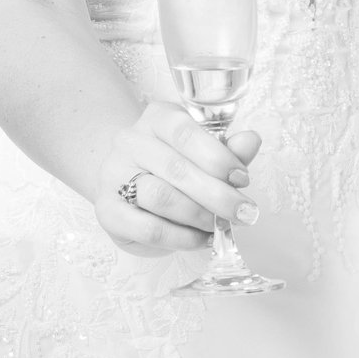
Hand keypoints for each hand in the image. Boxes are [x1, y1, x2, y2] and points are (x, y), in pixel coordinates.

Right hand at [95, 99, 261, 256]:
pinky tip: (200, 239)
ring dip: (200, 216)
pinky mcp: (107, 211)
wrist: (129, 187)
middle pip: (176, 169)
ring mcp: (113, 175)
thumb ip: (227, 150)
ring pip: (162, 198)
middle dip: (218, 195)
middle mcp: (130, 141)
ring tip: (220, 226)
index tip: (243, 179)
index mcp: (157, 118)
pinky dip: (182, 238)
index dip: (218, 157)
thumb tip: (251, 141)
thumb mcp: (204, 154)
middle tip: (244, 213)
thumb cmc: (174, 168)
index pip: (185, 133)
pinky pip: (149, 228)